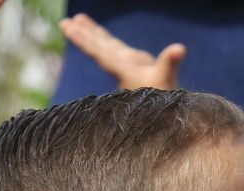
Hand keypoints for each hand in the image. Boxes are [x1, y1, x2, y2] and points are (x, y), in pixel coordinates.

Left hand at [60, 14, 184, 90]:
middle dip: (82, 34)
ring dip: (91, 34)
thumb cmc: (166, 99)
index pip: (100, 51)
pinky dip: (105, 41)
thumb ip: (170, 62)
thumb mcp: (167, 79)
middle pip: (98, 47)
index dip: (85, 39)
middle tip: (63, 23)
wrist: (170, 116)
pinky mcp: (134, 68)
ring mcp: (128, 67)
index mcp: (124, 69)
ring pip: (105, 46)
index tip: (70, 28)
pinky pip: (115, 51)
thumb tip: (180, 48)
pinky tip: (100, 38)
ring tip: (77, 20)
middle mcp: (122, 67)